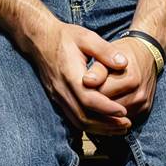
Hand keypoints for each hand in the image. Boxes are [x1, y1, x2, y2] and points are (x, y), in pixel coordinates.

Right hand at [30, 18, 129, 134]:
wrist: (38, 39)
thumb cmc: (64, 37)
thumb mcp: (86, 37)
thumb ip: (105, 51)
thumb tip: (124, 63)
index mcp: (70, 75)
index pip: (89, 100)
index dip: (107, 109)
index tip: (124, 112)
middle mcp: (62, 90)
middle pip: (84, 116)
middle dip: (106, 124)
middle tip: (127, 124)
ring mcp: (58, 96)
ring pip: (78, 121)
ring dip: (99, 128)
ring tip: (119, 127)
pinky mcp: (57, 99)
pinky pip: (73, 118)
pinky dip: (90, 125)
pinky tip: (104, 124)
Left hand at [81, 36, 159, 119]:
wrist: (147, 53)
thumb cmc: (123, 51)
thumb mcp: (108, 52)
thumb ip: (98, 69)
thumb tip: (87, 81)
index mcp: (130, 78)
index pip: (100, 94)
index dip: (86, 93)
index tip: (77, 88)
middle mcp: (139, 94)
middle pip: (106, 109)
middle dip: (92, 105)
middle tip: (80, 97)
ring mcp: (142, 104)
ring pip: (113, 118)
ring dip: (100, 113)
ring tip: (88, 102)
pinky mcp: (144, 110)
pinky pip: (122, 119)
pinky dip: (110, 116)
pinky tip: (100, 107)